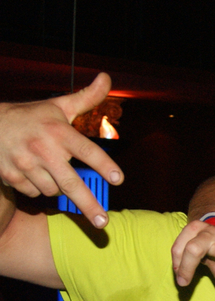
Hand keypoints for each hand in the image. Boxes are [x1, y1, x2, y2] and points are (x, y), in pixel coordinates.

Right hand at [0, 73, 122, 227]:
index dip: (103, 164)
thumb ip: (87, 98)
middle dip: (88, 205)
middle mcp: (43, 149)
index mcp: (58, 131)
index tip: (118, 179)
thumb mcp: (59, 106)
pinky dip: (39, 188)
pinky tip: (34, 173)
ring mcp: (24, 164)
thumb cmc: (32, 116)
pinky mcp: (11, 175)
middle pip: (70, 183)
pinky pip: (35, 193)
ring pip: (53, 190)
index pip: (86, 150)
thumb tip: (106, 77)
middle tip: (103, 223)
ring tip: (52, 170)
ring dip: (59, 188)